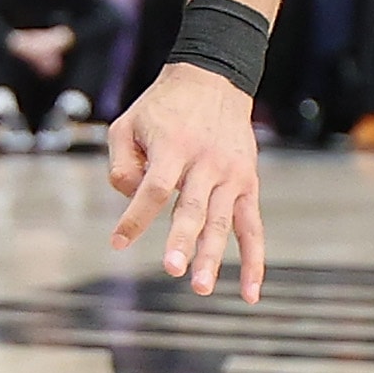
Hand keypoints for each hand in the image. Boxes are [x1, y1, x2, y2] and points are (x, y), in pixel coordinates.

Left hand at [107, 62, 264, 300]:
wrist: (214, 79)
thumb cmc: (162, 107)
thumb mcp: (127, 124)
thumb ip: (121, 165)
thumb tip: (132, 202)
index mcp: (174, 146)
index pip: (154, 188)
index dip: (136, 217)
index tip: (118, 242)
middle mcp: (206, 161)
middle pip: (193, 206)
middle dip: (183, 240)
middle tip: (172, 269)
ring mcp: (231, 174)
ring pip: (222, 221)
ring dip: (213, 255)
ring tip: (201, 287)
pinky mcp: (247, 183)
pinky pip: (253, 226)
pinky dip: (255, 260)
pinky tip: (251, 293)